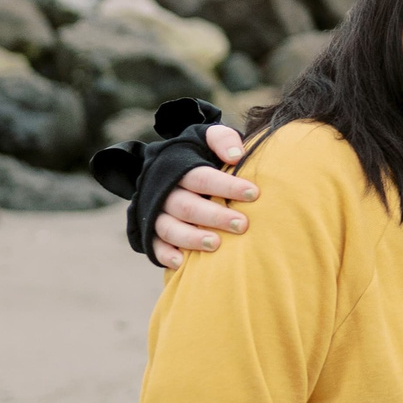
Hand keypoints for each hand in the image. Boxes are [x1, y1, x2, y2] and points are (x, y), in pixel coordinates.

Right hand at [150, 125, 258, 270]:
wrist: (166, 168)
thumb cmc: (199, 155)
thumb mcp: (208, 138)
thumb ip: (223, 140)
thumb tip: (237, 156)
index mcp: (180, 169)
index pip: (202, 177)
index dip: (227, 185)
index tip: (253, 194)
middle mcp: (166, 192)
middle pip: (188, 206)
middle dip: (215, 216)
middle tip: (242, 225)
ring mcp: (156, 213)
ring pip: (169, 228)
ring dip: (192, 238)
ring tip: (216, 244)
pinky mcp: (149, 232)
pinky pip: (154, 246)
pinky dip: (166, 255)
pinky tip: (182, 264)